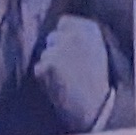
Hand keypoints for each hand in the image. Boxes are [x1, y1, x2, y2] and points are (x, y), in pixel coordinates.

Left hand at [30, 12, 114, 133]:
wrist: (96, 111)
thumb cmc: (97, 86)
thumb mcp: (97, 53)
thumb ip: (80, 38)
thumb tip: (60, 31)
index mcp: (90, 29)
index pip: (64, 23)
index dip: (63, 39)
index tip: (69, 54)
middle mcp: (75, 34)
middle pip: (52, 38)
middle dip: (55, 53)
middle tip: (68, 73)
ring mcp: (60, 48)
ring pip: (45, 54)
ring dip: (50, 68)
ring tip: (66, 83)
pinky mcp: (49, 64)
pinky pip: (39, 69)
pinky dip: (44, 80)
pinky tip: (59, 88)